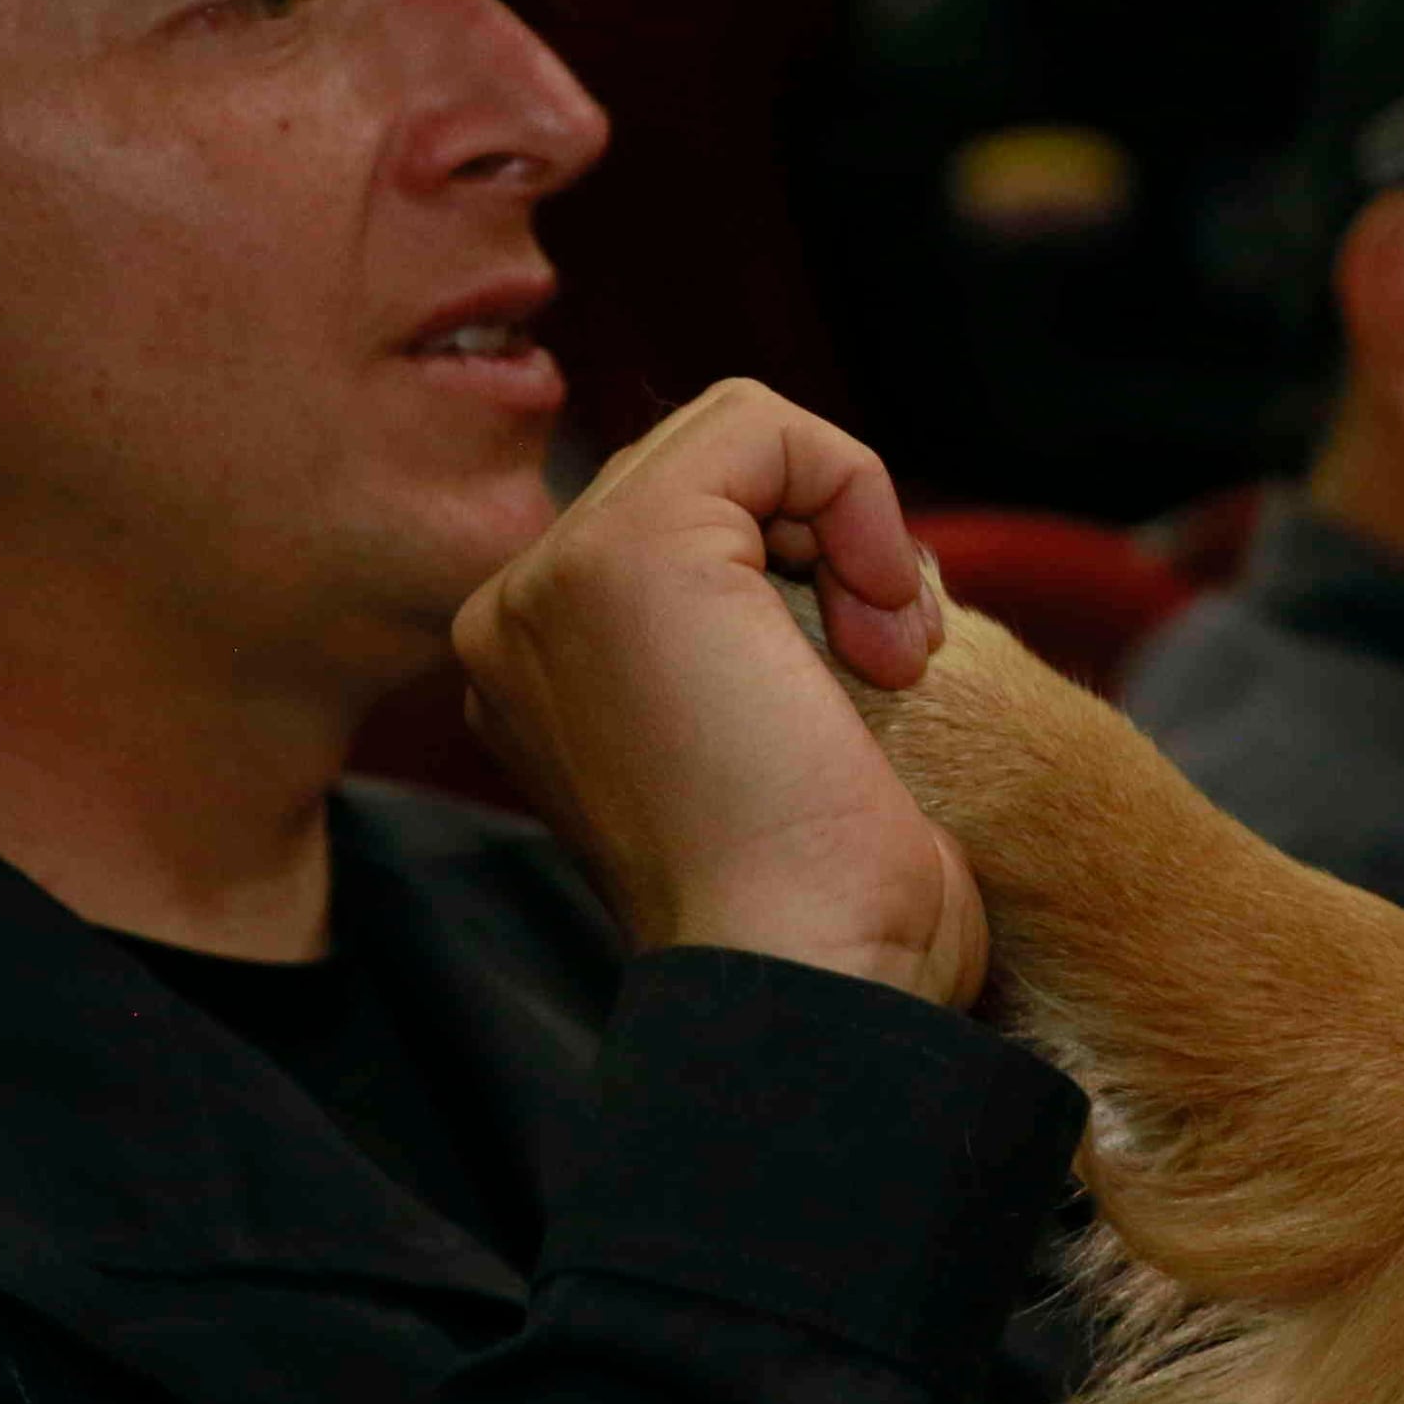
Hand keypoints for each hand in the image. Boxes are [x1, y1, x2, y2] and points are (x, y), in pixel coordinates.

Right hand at [452, 382, 987, 1005]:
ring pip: (739, 438)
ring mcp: (552, 583)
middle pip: (710, 473)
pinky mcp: (626, 556)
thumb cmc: (824, 909)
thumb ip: (752, 640)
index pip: (686, 524)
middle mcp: (516, 621)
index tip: (870, 683)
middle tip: (888, 670)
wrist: (809, 979)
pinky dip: (860, 497)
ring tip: (887, 661)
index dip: (805, 572)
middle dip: (832, 547)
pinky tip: (886, 627)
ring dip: (854, 534)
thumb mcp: (770, 745)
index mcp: (535, 671)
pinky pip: (766, 424)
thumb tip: (829, 561)